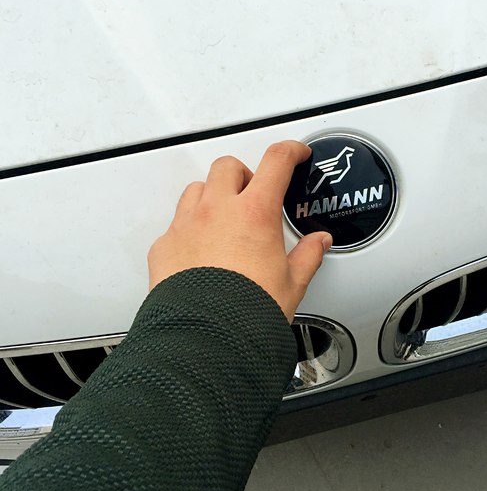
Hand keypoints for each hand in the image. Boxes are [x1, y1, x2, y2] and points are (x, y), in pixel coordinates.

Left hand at [147, 141, 331, 321]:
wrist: (208, 339)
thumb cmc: (247, 312)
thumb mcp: (292, 283)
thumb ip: (307, 255)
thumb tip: (318, 243)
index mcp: (255, 213)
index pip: (276, 161)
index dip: (290, 151)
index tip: (295, 153)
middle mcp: (217, 211)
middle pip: (228, 167)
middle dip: (244, 175)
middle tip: (253, 194)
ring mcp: (186, 225)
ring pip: (197, 189)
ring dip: (213, 196)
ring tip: (224, 219)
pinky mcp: (164, 245)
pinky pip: (175, 224)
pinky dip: (189, 229)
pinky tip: (200, 250)